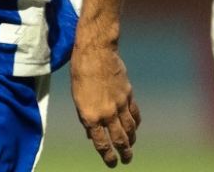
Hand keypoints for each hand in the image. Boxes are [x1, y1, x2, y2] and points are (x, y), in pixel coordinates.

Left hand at [70, 43, 139, 166]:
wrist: (96, 53)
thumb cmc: (81, 74)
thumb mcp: (78, 98)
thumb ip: (86, 118)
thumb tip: (91, 134)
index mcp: (91, 116)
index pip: (102, 143)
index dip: (108, 156)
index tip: (112, 163)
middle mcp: (107, 113)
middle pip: (119, 139)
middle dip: (124, 152)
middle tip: (126, 160)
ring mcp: (120, 104)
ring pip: (130, 128)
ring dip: (132, 140)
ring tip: (131, 147)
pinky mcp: (128, 95)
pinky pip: (134, 114)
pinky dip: (136, 123)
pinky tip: (135, 128)